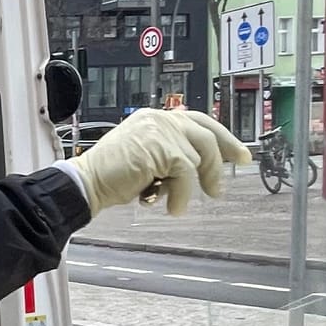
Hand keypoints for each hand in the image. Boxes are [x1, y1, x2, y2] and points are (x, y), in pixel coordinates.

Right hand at [70, 110, 251, 215]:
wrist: (86, 183)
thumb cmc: (110, 176)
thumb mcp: (145, 157)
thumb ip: (168, 152)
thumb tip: (200, 164)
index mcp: (155, 118)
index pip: (198, 121)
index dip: (222, 136)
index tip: (239, 153)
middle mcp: (159, 119)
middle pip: (206, 135)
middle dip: (221, 159)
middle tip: (226, 181)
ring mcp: (160, 132)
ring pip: (198, 157)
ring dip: (192, 185)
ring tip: (177, 202)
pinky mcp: (161, 150)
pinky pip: (186, 175)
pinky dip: (181, 195)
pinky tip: (171, 207)